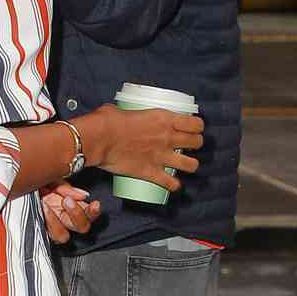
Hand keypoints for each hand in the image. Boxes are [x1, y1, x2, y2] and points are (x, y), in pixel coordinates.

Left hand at [41, 182, 100, 244]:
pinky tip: (43, 209)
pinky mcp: (40, 231)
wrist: (21, 184)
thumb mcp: (53, 180)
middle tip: (67, 201)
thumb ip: (67, 189)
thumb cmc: (37, 183)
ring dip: (58, 222)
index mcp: (73, 206)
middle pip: (82, 228)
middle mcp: (65, 219)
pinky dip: (47, 222)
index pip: (90, 214)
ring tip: (48, 205)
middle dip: (77, 214)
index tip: (95, 204)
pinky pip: (47, 235)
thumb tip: (83, 196)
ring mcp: (52, 227)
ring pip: (63, 237)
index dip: (94, 212)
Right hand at [85, 103, 202, 193]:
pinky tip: (172, 184)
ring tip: (184, 165)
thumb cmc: (108, 121)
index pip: (196, 124)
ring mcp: (161, 156)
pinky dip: (173, 185)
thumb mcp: (126, 110)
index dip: (197, 127)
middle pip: (197, 143)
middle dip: (196, 145)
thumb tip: (123, 116)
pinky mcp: (151, 172)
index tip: (192, 128)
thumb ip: (131, 114)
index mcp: (164, 119)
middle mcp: (167, 137)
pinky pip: (171, 183)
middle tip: (188, 146)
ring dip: (190, 165)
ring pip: (191, 165)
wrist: (98, 139)